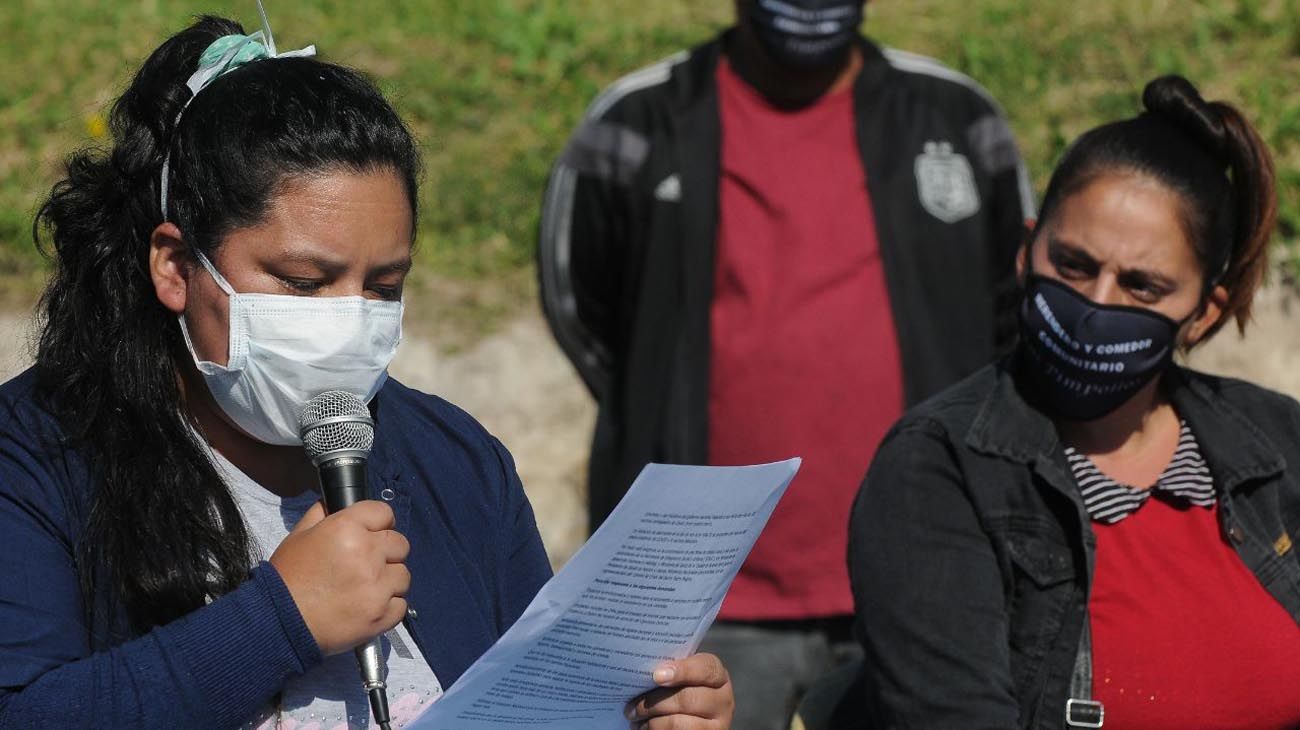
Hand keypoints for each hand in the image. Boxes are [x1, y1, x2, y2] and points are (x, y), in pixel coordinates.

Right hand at [269, 500, 410, 655]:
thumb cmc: (287, 578)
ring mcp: (378, 585)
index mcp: (347, 528)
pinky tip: (368, 607)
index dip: (379, 522)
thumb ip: (321, 514)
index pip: (384, 512)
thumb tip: (335, 503)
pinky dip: (389, 606)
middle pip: (400, 543)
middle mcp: (368, 553)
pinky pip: (401, 604)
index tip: (375, 532)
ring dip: (390, 580)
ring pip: (403, 575)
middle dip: (387, 552)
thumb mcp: (298, 536)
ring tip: (366, 589)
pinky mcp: (383, 614)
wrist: (280, 623)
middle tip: (368, 564)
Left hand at [626, 653, 733, 729]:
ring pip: (679, 723)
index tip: (656, 676)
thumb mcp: (679, 678)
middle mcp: (723, 701)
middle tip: (632, 707)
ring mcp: (718, 725)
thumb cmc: (675, 691)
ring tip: (635, 719)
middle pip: (688, 699)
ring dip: (651, 722)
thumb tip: (642, 667)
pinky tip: (644, 728)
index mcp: (717, 676)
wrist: (685, 719)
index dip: (682, 671)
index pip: (706, 668)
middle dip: (654, 703)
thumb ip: (669, 670)